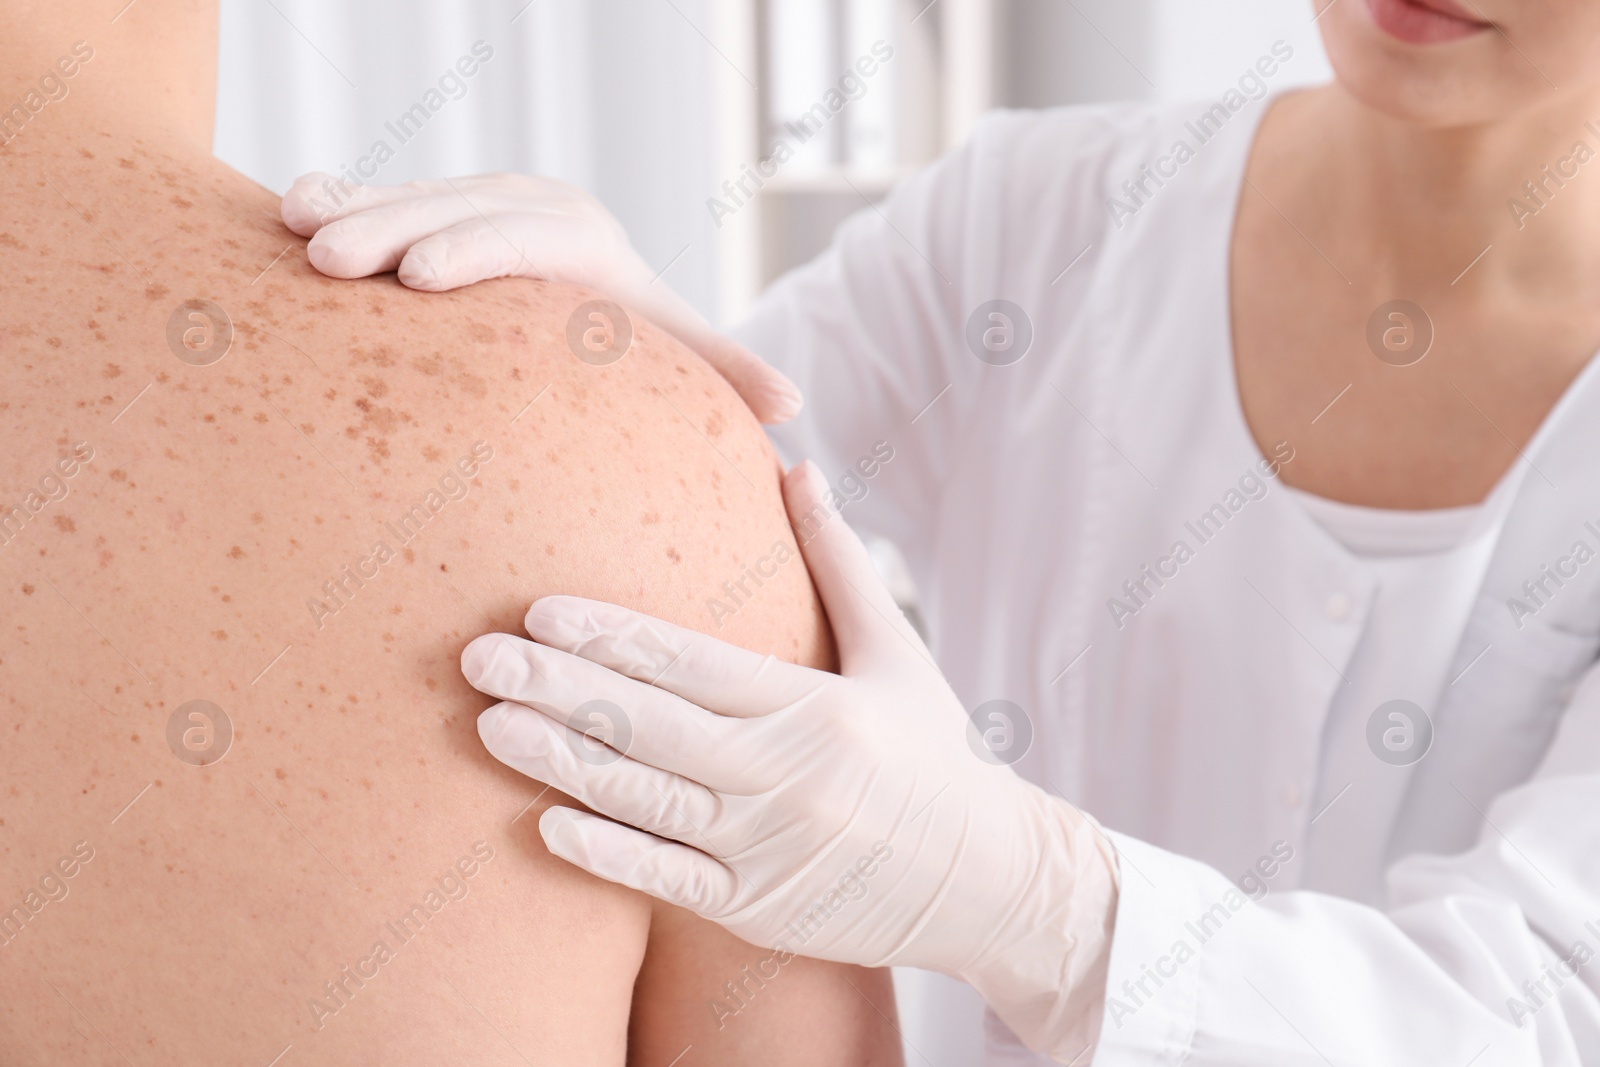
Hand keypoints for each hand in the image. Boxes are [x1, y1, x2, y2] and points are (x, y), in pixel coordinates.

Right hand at [280, 171, 800, 422]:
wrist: (587, 277)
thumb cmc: (628, 327)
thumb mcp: (674, 342)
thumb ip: (723, 369)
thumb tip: (794, 402)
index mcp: (580, 240)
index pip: (523, 239)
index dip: (471, 251)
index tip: (422, 278)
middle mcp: (520, 207)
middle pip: (451, 210)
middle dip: (390, 231)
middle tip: (334, 261)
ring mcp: (467, 201)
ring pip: (405, 196)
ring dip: (349, 210)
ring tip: (296, 229)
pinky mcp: (425, 208)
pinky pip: (375, 194)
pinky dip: (334, 197)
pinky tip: (285, 209)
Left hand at [460, 461, 1118, 1054]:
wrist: (988, 881)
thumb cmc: (934, 755)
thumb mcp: (898, 654)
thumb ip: (837, 562)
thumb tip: (798, 465)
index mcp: (816, 708)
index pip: (692, 662)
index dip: (611, 636)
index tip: (540, 609)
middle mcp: (787, 776)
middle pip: (650, 724)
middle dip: (558, 688)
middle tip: (478, 658)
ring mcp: (767, 848)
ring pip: (645, 797)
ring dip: (560, 761)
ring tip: (487, 726)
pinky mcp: (757, 908)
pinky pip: (667, 878)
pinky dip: (607, 852)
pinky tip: (544, 823)